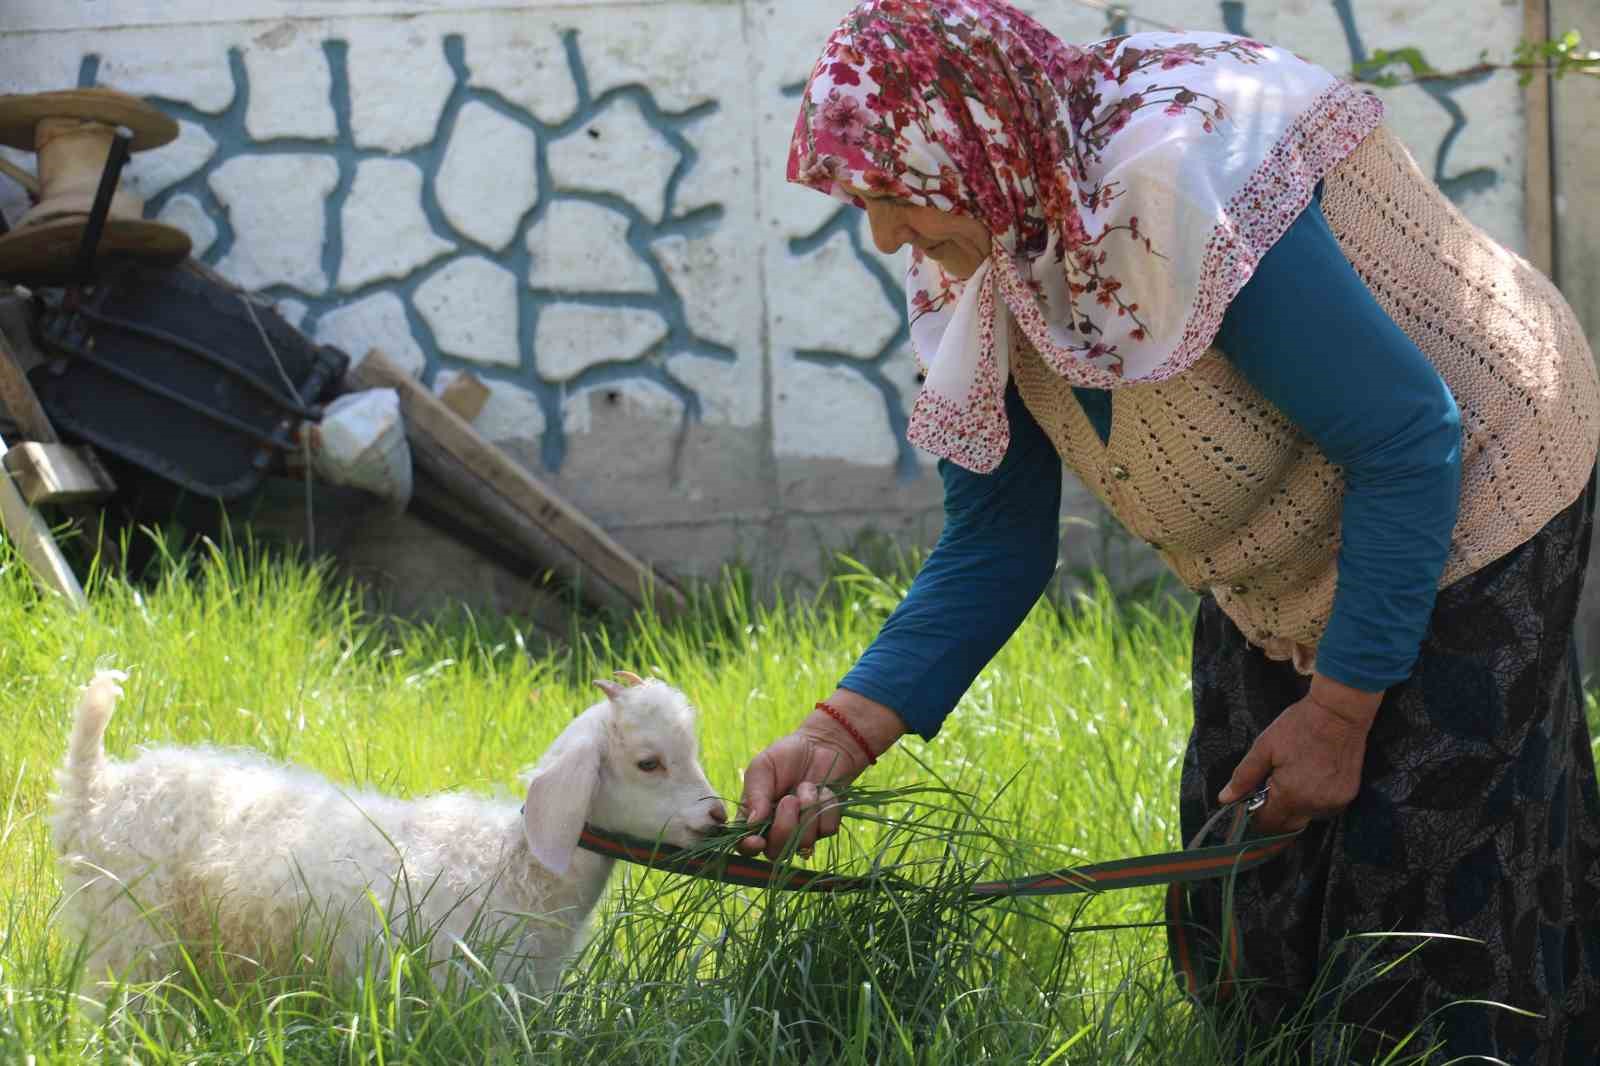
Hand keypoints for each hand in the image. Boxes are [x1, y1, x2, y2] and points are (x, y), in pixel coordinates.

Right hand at [737, 690, 905, 860]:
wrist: (822, 745)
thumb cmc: (786, 754)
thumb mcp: (763, 767)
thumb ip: (755, 794)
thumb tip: (751, 824)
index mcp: (754, 817)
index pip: (745, 846)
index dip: (750, 848)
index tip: (757, 840)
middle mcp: (776, 829)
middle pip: (775, 852)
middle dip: (784, 827)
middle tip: (790, 799)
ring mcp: (802, 831)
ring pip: (803, 845)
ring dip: (808, 812)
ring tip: (808, 787)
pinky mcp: (825, 826)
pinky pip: (827, 830)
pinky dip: (827, 807)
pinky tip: (824, 791)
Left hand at [1218, 674, 1381, 834]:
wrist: (1339, 712)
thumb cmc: (1299, 726)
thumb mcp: (1264, 747)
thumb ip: (1244, 776)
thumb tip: (1225, 799)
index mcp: (1290, 795)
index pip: (1268, 824)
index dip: (1256, 818)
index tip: (1251, 806)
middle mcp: (1314, 805)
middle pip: (1288, 826)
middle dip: (1275, 816)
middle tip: (1268, 794)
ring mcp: (1334, 802)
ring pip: (1307, 818)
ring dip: (1295, 809)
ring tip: (1290, 781)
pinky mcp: (1348, 795)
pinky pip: (1325, 809)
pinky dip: (1313, 802)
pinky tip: (1309, 782)